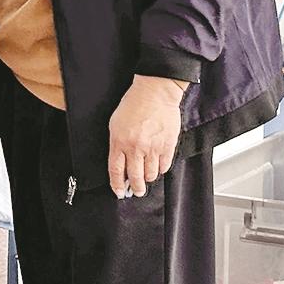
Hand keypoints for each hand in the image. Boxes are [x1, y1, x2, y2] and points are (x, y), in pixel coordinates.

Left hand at [108, 76, 187, 197]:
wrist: (155, 92)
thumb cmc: (134, 104)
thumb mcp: (115, 123)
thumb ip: (117, 145)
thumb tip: (120, 164)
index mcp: (119, 141)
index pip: (116, 171)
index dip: (116, 185)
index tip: (118, 192)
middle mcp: (135, 147)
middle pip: (134, 178)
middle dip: (135, 189)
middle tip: (136, 191)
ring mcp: (152, 148)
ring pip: (150, 175)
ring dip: (147, 178)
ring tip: (147, 176)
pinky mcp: (167, 146)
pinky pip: (164, 167)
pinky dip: (160, 169)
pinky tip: (157, 165)